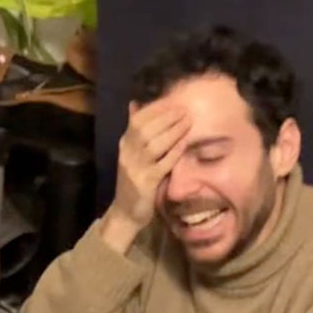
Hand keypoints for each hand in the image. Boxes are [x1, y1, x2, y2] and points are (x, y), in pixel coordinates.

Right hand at [101, 101, 189, 252]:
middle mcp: (127, 154)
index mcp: (125, 145)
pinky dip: (173, 153)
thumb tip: (135, 104)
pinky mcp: (145, 183)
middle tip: (184, 110)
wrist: (126, 213)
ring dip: (172, 131)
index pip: (137, 120)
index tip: (172, 100)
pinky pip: (162, 165)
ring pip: (153, 145)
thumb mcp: (131, 153)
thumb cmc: (134, 181)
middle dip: (166, 117)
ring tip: (188, 122)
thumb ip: (135, 131)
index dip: (155, 109)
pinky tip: (184, 144)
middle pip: (145, 130)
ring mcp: (135, 169)